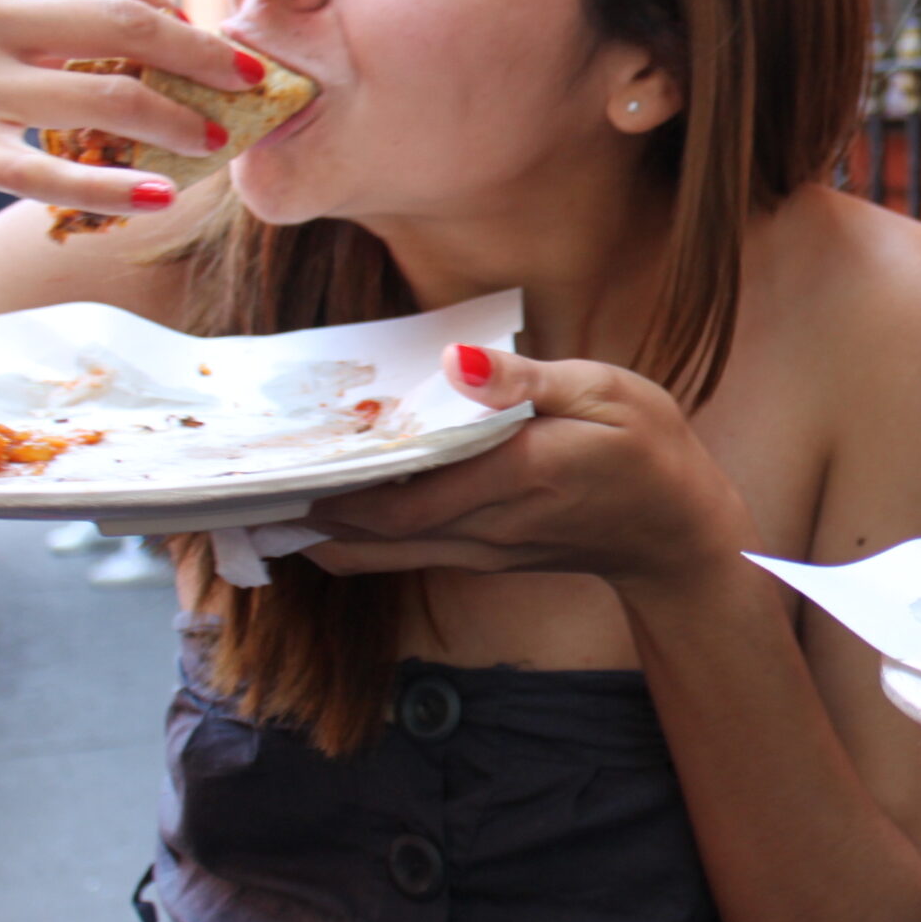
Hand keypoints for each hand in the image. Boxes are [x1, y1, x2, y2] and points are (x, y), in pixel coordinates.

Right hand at [0, 0, 256, 248]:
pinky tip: (164, 196)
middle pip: (123, 21)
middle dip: (206, 52)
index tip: (203, 34)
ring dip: (180, 120)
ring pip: (104, 97)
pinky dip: (119, 187)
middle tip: (257, 78)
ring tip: (220, 139)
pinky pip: (53, 174)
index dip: (167, 1)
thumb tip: (117, 19)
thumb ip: (10, 6)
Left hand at [301, 344, 756, 585]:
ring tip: (261, 498)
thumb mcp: (607, 393)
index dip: (332, 484)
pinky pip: (400, 552)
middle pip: (371, 529)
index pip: (402, 490)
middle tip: (240, 480)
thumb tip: (458, 364)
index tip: (274, 462)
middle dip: (303, 509)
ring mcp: (482, 550)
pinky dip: (354, 536)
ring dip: (318, 529)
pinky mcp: (481, 557)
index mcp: (515, 474)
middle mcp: (487, 524)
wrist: (680, 534)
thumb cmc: (650, 451)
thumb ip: (528, 380)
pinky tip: (322, 510)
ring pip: (377, 551)